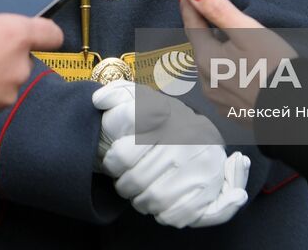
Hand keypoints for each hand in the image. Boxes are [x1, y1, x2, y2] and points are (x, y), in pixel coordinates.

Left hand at [91, 82, 247, 227]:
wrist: (204, 136)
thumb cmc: (162, 122)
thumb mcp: (140, 100)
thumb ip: (116, 95)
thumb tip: (98, 100)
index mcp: (162, 116)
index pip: (123, 154)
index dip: (112, 163)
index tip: (115, 161)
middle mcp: (183, 138)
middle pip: (136, 180)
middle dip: (125, 185)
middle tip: (127, 181)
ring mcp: (199, 163)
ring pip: (154, 198)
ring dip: (142, 200)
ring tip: (142, 191)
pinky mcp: (209, 187)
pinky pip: (175, 213)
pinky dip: (163, 212)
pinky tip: (162, 201)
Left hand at [178, 0, 295, 114]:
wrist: (295, 111)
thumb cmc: (273, 67)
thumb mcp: (247, 31)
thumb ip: (218, 9)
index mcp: (206, 59)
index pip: (192, 26)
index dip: (190, 6)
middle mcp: (206, 82)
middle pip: (202, 48)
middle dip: (207, 31)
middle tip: (217, 17)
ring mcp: (218, 101)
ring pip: (212, 68)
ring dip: (218, 54)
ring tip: (235, 45)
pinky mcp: (233, 112)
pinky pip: (224, 86)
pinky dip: (229, 74)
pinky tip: (245, 71)